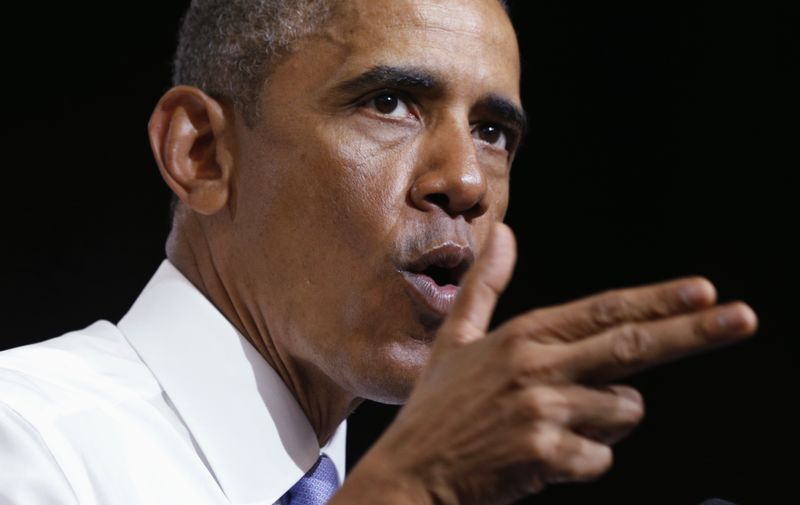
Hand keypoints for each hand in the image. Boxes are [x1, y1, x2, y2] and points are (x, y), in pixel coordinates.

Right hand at [338, 223, 757, 504]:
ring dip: (604, 424)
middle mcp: (536, 366)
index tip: (704, 292)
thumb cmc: (438, 409)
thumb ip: (486, 286)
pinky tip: (541, 459)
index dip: (657, 301)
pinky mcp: (544, 454)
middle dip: (693, 332)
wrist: (411, 473)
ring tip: (551, 428)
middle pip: (631, 346)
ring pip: (623, 412)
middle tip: (744, 318)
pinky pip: (601, 458)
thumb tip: (504, 233)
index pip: (603, 312)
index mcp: (521, 336)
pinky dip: (581, 461)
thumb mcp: (456, 341)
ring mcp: (541, 409)